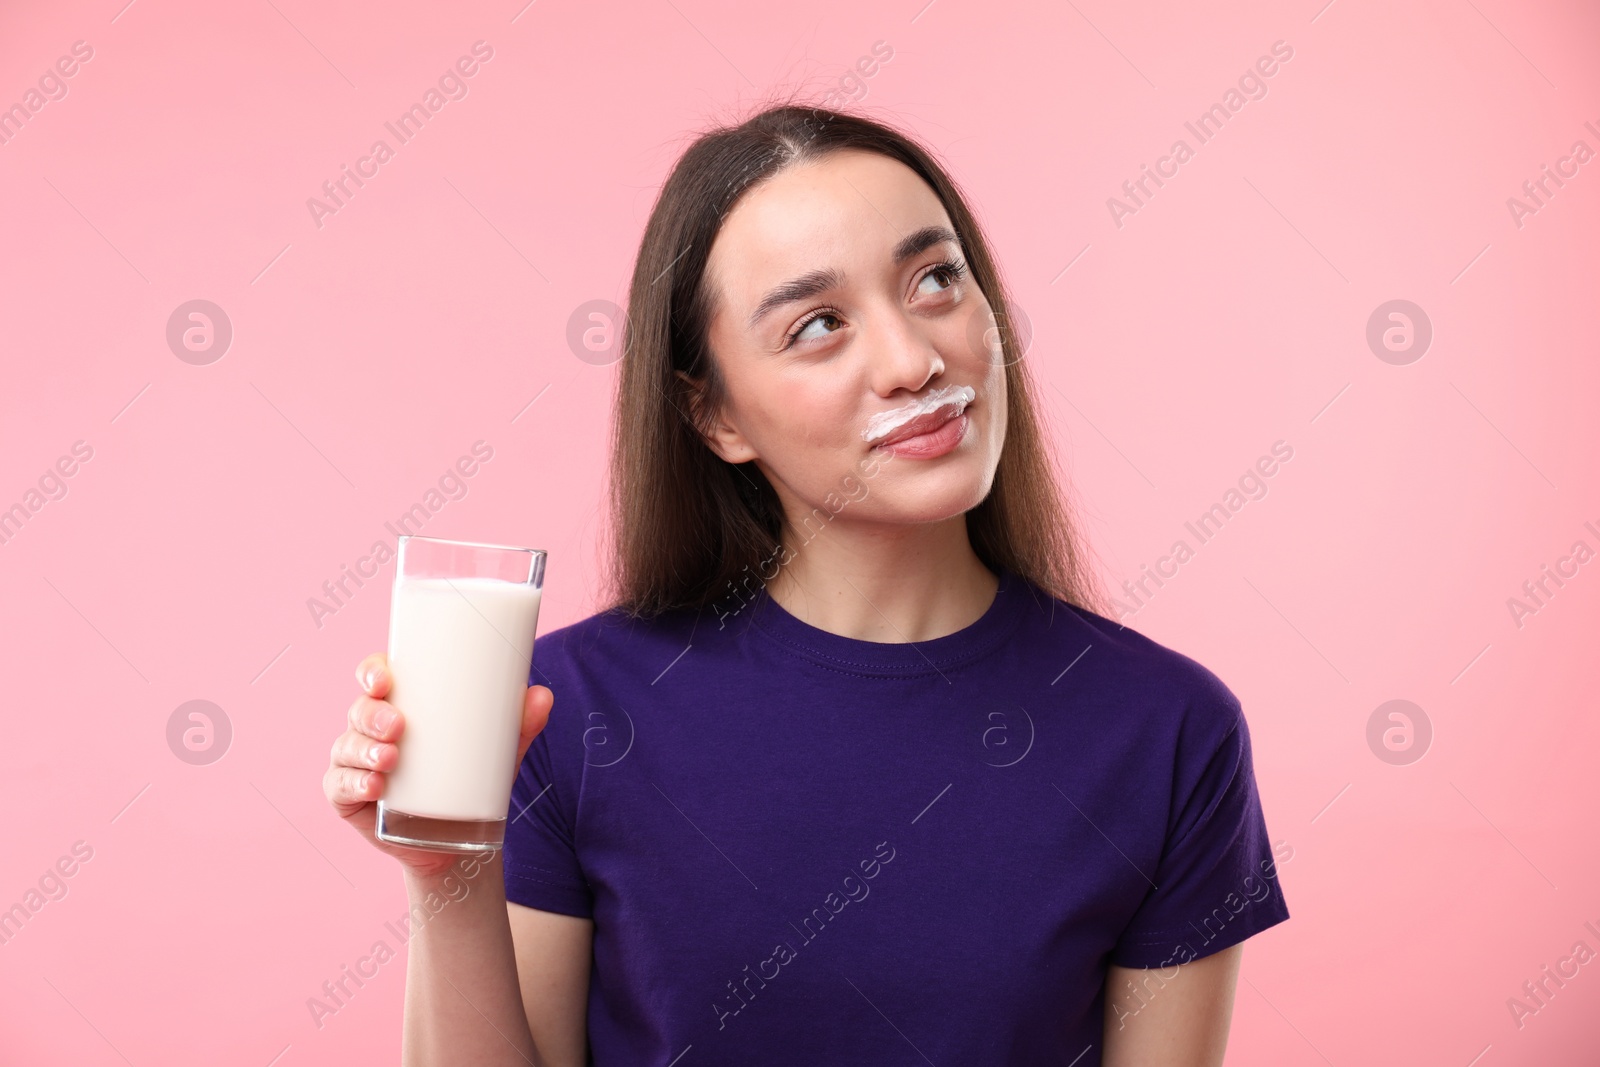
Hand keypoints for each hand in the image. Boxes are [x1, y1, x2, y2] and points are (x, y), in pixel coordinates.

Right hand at [324, 651, 554, 880]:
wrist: (456, 842)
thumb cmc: (469, 780)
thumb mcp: (497, 753)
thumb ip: (519, 726)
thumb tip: (543, 695)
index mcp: (400, 705)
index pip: (375, 677)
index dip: (372, 671)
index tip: (384, 679)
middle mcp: (370, 729)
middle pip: (359, 709)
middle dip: (373, 715)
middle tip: (398, 726)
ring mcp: (355, 762)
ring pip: (348, 746)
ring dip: (364, 750)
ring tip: (390, 759)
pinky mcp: (347, 797)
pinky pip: (340, 786)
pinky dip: (353, 783)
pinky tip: (373, 786)